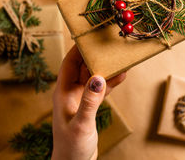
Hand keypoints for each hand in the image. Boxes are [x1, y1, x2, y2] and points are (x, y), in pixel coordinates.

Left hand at [52, 45, 126, 159]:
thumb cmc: (71, 147)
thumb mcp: (81, 124)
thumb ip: (90, 101)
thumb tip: (99, 77)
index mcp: (63, 92)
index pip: (70, 63)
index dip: (78, 48)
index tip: (91, 36)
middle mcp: (71, 92)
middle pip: (83, 66)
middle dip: (95, 55)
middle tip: (110, 43)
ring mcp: (80, 98)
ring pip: (94, 76)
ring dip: (106, 68)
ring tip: (120, 58)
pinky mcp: (89, 106)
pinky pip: (100, 89)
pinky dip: (110, 82)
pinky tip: (122, 76)